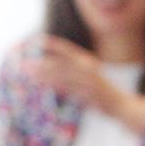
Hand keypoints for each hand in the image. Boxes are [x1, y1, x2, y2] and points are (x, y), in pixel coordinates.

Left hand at [23, 37, 144, 129]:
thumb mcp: (89, 76)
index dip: (54, 44)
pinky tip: (43, 85)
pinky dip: (54, 86)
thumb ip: (73, 72)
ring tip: (28, 74)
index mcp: (87, 62)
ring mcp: (87, 81)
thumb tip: (53, 70)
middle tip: (24, 64)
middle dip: (42, 63)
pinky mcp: (87, 94)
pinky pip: (67, 88)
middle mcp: (87, 69)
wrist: (120, 105)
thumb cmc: (102, 92)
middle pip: (60, 63)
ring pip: (62, 76)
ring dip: (44, 75)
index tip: (39, 40)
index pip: (68, 50)